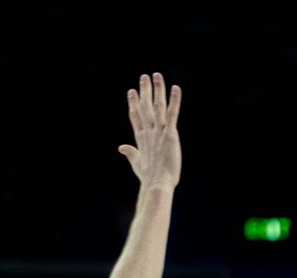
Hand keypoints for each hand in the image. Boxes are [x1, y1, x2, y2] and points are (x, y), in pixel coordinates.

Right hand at [118, 73, 181, 188]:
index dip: (133, 103)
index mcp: (140, 138)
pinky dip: (174, 100)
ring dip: (157, 90)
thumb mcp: (137, 163)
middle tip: (144, 76)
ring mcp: (158, 131)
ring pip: (157, 106)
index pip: (135, 116)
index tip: (131, 91)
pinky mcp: (170, 134)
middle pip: (144, 106)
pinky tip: (175, 88)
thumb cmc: (148, 177)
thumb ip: (130, 152)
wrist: (156, 184)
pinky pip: (173, 113)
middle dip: (144, 91)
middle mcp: (148, 131)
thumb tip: (121, 147)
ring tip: (157, 76)